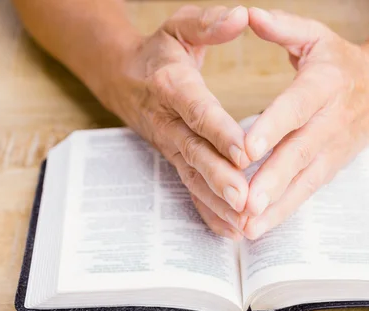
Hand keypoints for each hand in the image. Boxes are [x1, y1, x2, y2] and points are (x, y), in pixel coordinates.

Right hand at [104, 6, 250, 238]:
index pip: (197, 110)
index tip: (244, 150)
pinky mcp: (174, 159)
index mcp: (172, 85)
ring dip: (216, 202)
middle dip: (219, 177)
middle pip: (194, 152)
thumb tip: (243, 15)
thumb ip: (209, 23)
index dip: (219, 130)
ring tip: (243, 223)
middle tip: (244, 198)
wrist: (124, 78)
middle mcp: (168, 121)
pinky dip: (207, 211)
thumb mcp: (180, 27)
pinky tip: (229, 230)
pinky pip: (189, 188)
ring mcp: (169, 145)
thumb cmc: (161, 52)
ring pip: (192, 176)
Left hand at [241, 8, 368, 239]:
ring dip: (276, 206)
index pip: (297, 106)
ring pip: (304, 180)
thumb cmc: (339, 61)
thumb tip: (247, 14)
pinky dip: (284, 211)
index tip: (248, 146)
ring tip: (247, 227)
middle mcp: (331, 120)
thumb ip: (281, 27)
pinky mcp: (331, 167)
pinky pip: (307, 191)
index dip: (274, 126)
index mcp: (325, 83)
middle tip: (246, 202)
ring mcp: (333, 149)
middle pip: (300, 152)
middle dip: (273, 179)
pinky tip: (258, 228)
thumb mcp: (315, 37)